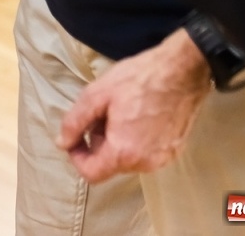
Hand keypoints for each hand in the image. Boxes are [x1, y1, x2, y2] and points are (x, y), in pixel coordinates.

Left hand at [58, 28, 212, 182]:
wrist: (181, 71)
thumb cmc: (138, 79)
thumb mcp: (96, 95)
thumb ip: (74, 123)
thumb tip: (62, 143)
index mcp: (124, 153)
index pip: (91, 173)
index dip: (76, 155)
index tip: (75, 135)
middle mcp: (146, 163)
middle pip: (109, 165)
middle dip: (97, 143)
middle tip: (100, 114)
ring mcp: (163, 158)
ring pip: (127, 159)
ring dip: (116, 141)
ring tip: (119, 111)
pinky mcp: (174, 150)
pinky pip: (144, 153)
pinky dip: (134, 140)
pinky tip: (136, 114)